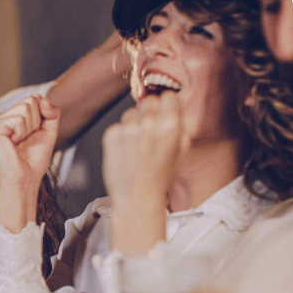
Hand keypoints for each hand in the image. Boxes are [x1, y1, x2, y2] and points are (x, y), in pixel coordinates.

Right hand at [0, 94, 59, 231]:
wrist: (23, 181)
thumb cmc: (33, 162)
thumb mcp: (48, 132)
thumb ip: (51, 112)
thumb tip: (41, 97)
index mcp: (11, 118)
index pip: (34, 99)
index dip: (42, 117)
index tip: (33, 136)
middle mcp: (1, 118)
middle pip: (30, 101)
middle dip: (36, 123)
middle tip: (25, 141)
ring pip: (25, 108)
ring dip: (29, 129)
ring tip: (19, 144)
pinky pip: (18, 120)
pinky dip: (22, 134)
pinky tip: (13, 145)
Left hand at [102, 91, 187, 253]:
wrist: (137, 197)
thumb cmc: (160, 177)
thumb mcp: (182, 150)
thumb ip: (180, 125)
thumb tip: (175, 106)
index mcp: (170, 126)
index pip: (168, 96)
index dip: (168, 104)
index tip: (166, 111)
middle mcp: (148, 123)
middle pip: (149, 100)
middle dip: (151, 111)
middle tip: (150, 130)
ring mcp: (127, 129)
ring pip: (131, 112)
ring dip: (134, 123)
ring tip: (137, 144)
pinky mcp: (110, 135)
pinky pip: (117, 126)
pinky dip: (121, 135)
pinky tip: (126, 150)